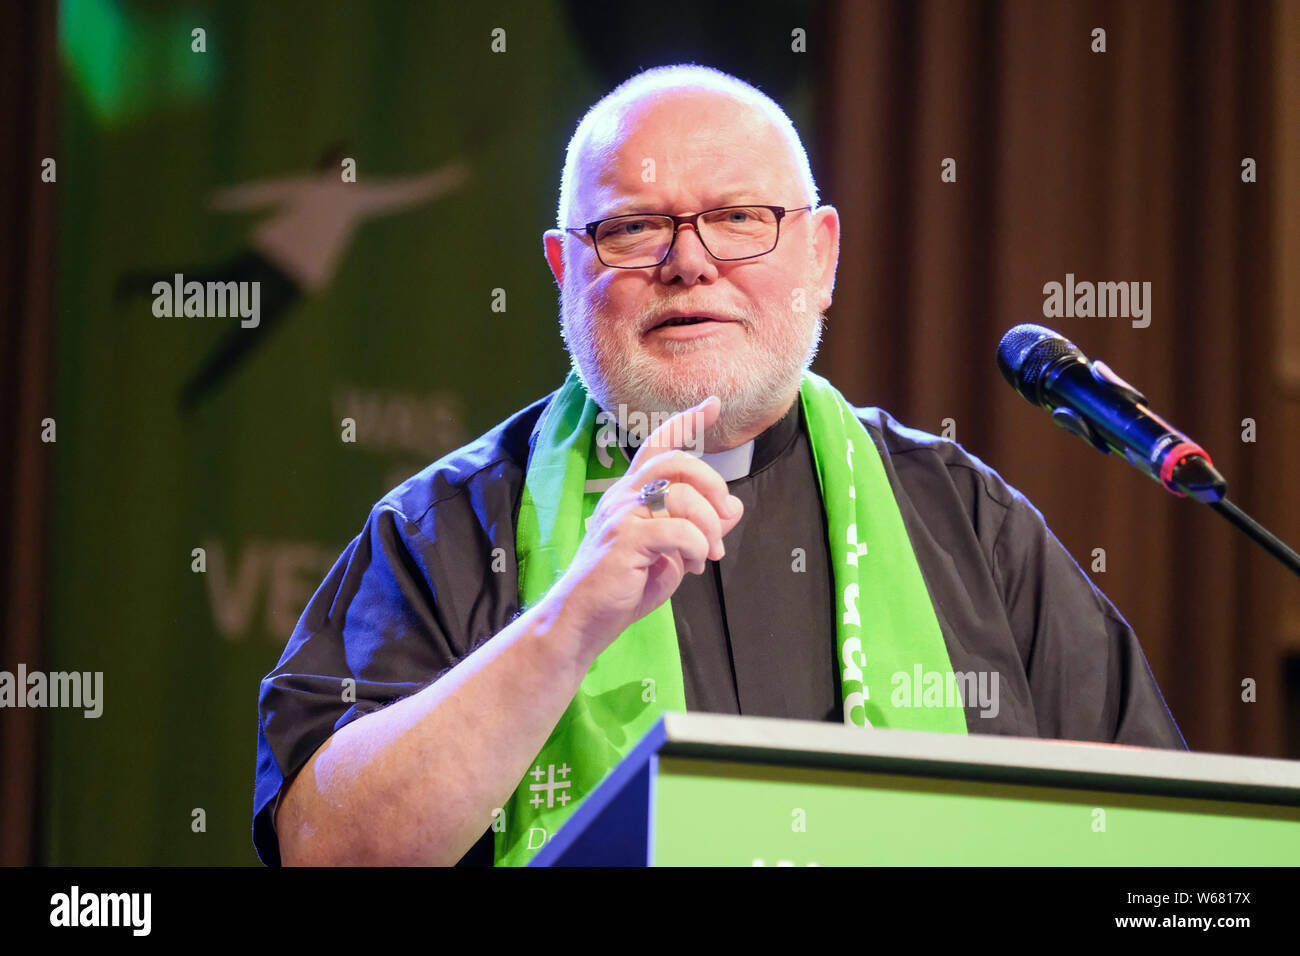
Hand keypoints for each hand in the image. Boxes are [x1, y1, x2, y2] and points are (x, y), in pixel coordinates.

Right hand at [547, 395, 744, 657]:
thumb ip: (699, 528)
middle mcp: (623, 495)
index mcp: (631, 493)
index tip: (714, 404)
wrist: (582, 621)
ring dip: (708, 527)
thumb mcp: (672, 554)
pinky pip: (678, 530)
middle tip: (724, 517)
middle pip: (677, 462)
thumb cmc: (623, 587)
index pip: (658, 445)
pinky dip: (697, 548)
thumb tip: (734, 506)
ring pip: (682, 496)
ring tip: (708, 555)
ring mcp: (620, 514)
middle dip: (713, 485)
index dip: (687, 421)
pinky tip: (694, 566)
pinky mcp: (623, 539)